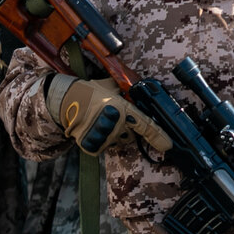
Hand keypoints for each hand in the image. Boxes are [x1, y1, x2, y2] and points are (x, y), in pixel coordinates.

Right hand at [46, 76, 171, 154]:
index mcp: (122, 108)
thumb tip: (140, 92)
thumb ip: (126, 92)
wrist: (66, 102)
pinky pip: (105, 147)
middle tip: (114, 117)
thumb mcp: (111, 86)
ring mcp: (104, 136)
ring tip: (102, 121)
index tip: (167, 145)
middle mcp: (115, 124)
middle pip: (131, 136)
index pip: (145, 125)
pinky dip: (102, 140)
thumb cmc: (90, 92)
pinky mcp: (93, 146)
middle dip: (127, 129)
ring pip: (119, 142)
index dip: (158, 136)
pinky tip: (95, 129)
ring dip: (115, 134)